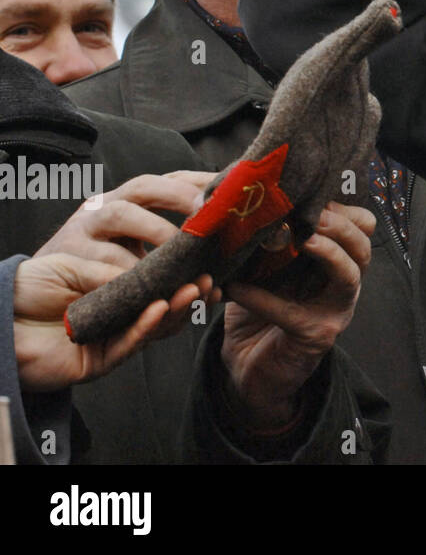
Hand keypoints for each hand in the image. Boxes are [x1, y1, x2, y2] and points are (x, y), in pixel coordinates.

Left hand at [13, 253, 214, 392]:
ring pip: (152, 327)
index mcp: (114, 289)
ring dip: (175, 309)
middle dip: (186, 292)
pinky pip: (127, 344)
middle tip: (207, 278)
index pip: (155, 280)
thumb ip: (110, 269)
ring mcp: (110, 338)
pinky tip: (159, 308)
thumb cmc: (28, 287)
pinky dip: (145, 327)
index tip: (200, 255)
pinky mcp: (97, 361)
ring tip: (192, 290)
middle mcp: (117, 314)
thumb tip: (151, 270)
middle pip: (161, 304)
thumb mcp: (72, 264)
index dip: (179, 271)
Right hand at [35, 170, 214, 268]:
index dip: (200, 182)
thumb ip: (173, 244)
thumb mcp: (139, 248)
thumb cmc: (106, 268)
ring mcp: (83, 224)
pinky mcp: (66, 252)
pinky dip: (124, 269)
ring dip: (153, 228)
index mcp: (128, 200)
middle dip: (178, 194)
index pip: (169, 179)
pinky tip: (149, 280)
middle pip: (143, 186)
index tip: (231, 189)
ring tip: (181, 248)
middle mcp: (105, 204)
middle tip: (208, 212)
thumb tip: (226, 250)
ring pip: (119, 212)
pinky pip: (97, 256)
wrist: (46, 289)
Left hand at [219, 202, 375, 430]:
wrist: (247, 365)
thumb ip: (269, 237)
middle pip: (362, 246)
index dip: (342, 208)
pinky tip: (236, 289)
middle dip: (339, 226)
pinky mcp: (314, 336)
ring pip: (349, 274)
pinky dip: (263, 298)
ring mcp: (335, 311)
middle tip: (310, 214)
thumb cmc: (258, 307)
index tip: (311, 194)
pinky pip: (292, 311)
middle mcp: (344, 284)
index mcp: (337, 260)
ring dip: (327, 252)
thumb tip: (248, 199)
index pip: (362, 227)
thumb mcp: (266, 265)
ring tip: (299, 239)